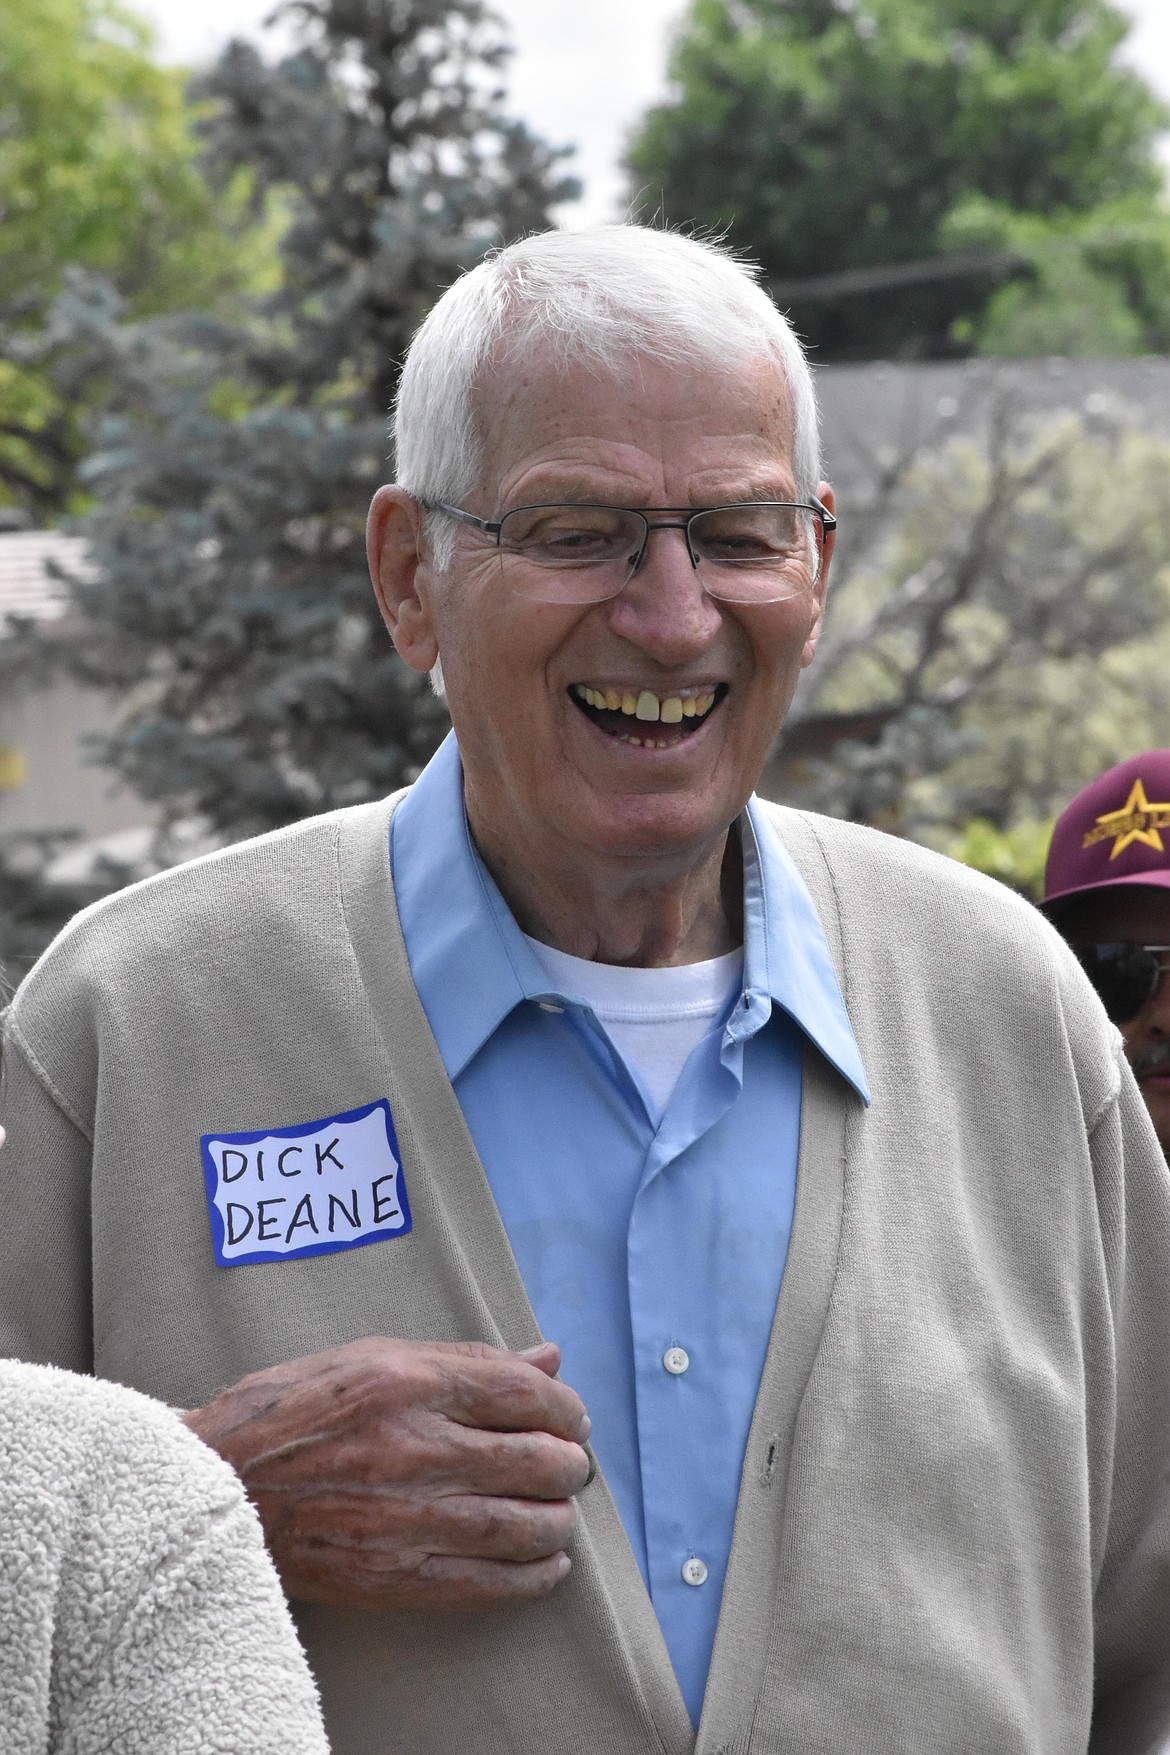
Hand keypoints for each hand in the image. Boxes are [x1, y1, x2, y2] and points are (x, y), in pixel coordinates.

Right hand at [182, 1336, 590, 1611]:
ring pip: (523, 1523)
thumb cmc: (290, 1412)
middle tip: (569, 1463)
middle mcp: (412, 1448)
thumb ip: (466, 1360)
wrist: (213, 1489)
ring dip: (558, 1517)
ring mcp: (404, 1517)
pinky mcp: (393, 1575)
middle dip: (569, 1462)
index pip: (522, 1391)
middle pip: (535, 1458)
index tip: (571, 1417)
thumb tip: (548, 1357)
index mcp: (406, 1382)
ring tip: (557, 1509)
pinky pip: (489, 1581)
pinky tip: (546, 1563)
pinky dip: (533, 1575)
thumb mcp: (373, 1358)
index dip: (563, 1407)